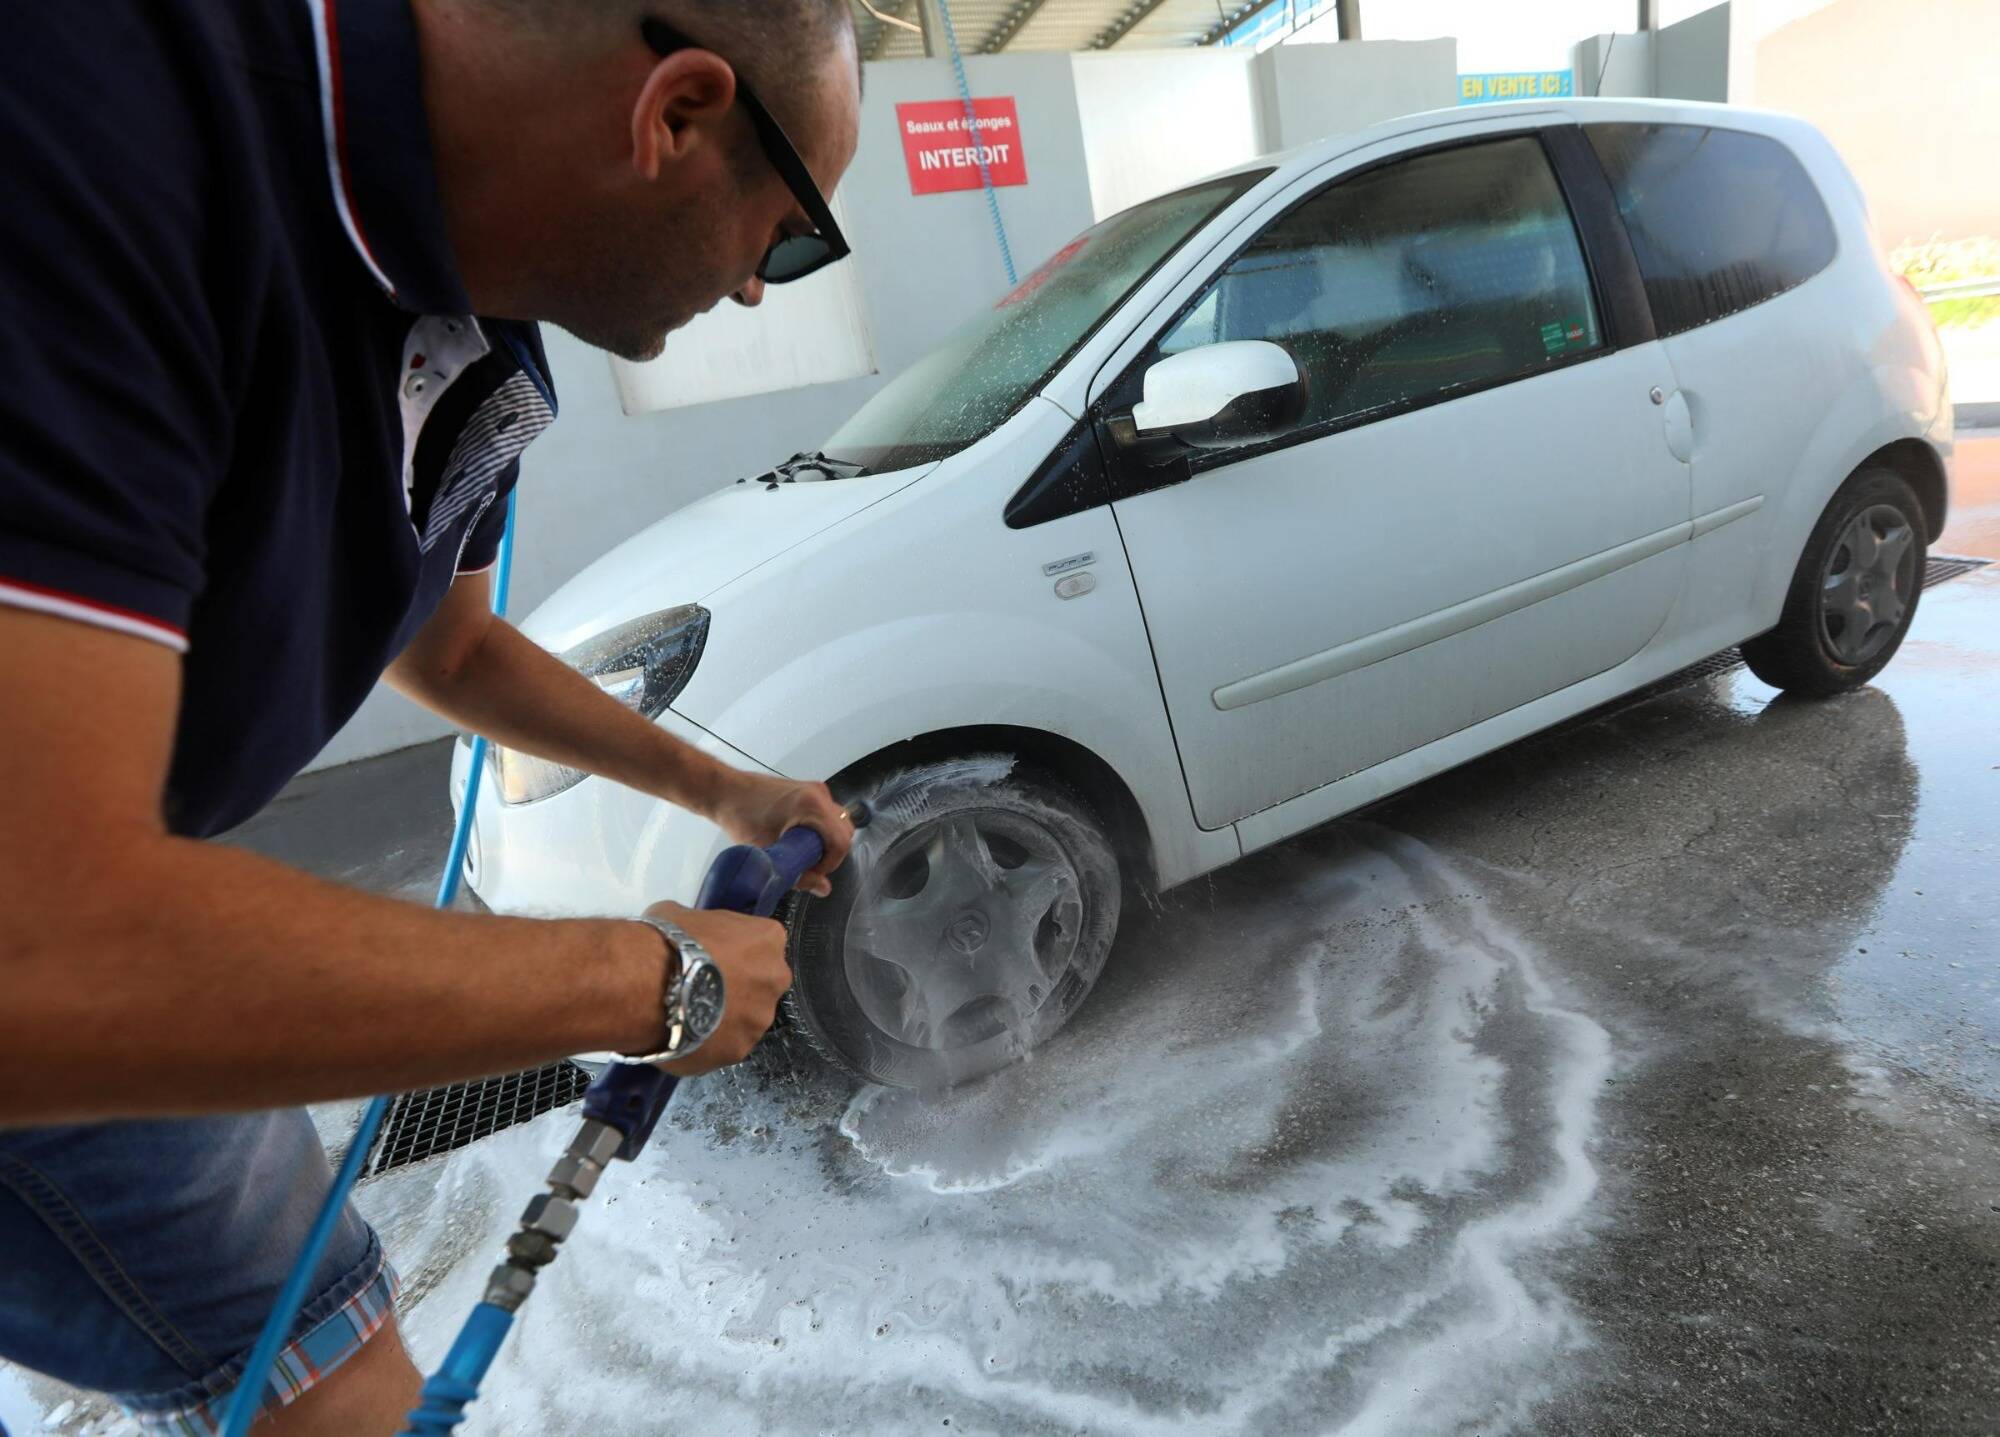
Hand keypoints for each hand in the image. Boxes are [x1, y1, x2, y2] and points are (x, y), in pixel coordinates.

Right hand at [639, 902, 791, 1077]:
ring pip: (744, 1020)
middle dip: (737, 987)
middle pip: (760, 984)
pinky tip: (680, 1036)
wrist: (648, 987)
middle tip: (701, 988)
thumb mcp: (680, 916)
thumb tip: (687, 938)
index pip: (760, 943)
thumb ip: (700, 929)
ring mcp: (759, 1020)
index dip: (734, 951)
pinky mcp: (738, 1052)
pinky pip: (723, 1046)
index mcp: (768, 938)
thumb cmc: (668, 940)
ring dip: (723, 1018)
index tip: (712, 956)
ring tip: (686, 1016)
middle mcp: (774, 979)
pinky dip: (706, 1043)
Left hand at [706, 770, 854, 897]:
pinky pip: (828, 815)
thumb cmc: (742, 817)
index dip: (831, 864)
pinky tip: (799, 839)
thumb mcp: (770, 852)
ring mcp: (816, 790)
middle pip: (844, 831)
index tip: (813, 873)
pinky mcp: (810, 791)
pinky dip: (821, 830)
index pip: (841, 841)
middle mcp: (820, 794)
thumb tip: (823, 889)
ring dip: (826, 841)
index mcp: (812, 806)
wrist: (726, 792)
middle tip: (808, 865)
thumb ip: (800, 875)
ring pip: (838, 823)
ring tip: (802, 852)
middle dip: (830, 853)